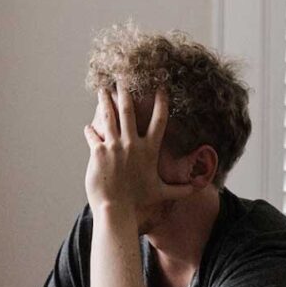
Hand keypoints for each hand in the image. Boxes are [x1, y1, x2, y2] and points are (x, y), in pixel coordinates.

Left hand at [84, 86, 193, 223]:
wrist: (117, 209)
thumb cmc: (138, 202)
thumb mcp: (161, 193)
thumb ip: (179, 189)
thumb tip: (197, 190)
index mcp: (149, 150)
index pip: (159, 120)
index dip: (161, 103)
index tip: (161, 88)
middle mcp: (132, 144)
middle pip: (129, 111)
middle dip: (126, 92)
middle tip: (123, 77)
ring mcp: (114, 146)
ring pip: (109, 116)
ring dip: (105, 101)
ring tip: (102, 89)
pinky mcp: (98, 151)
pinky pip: (93, 134)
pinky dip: (90, 130)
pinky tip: (88, 127)